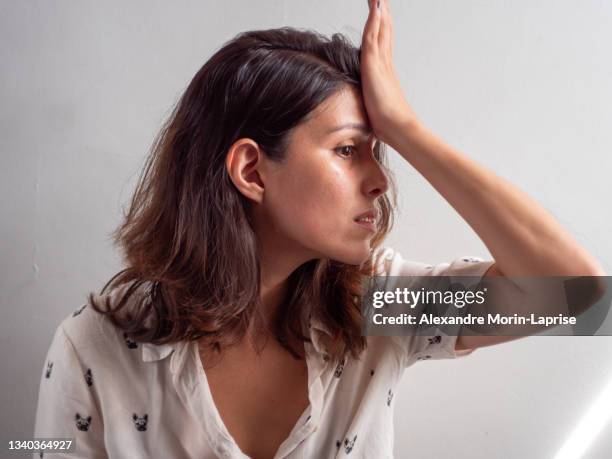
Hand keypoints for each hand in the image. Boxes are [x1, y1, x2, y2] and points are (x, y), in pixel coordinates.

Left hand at [361, 0, 419, 145]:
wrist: (400, 129)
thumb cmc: (389, 126)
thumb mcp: (376, 111)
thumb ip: (375, 107)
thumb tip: (373, 117)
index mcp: (385, 73)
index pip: (382, 45)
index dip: (382, 29)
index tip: (381, 14)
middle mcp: (385, 65)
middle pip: (384, 33)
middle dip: (382, 15)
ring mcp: (381, 64)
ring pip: (380, 30)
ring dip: (379, 12)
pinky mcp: (375, 66)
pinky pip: (373, 37)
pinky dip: (374, 21)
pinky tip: (375, 8)